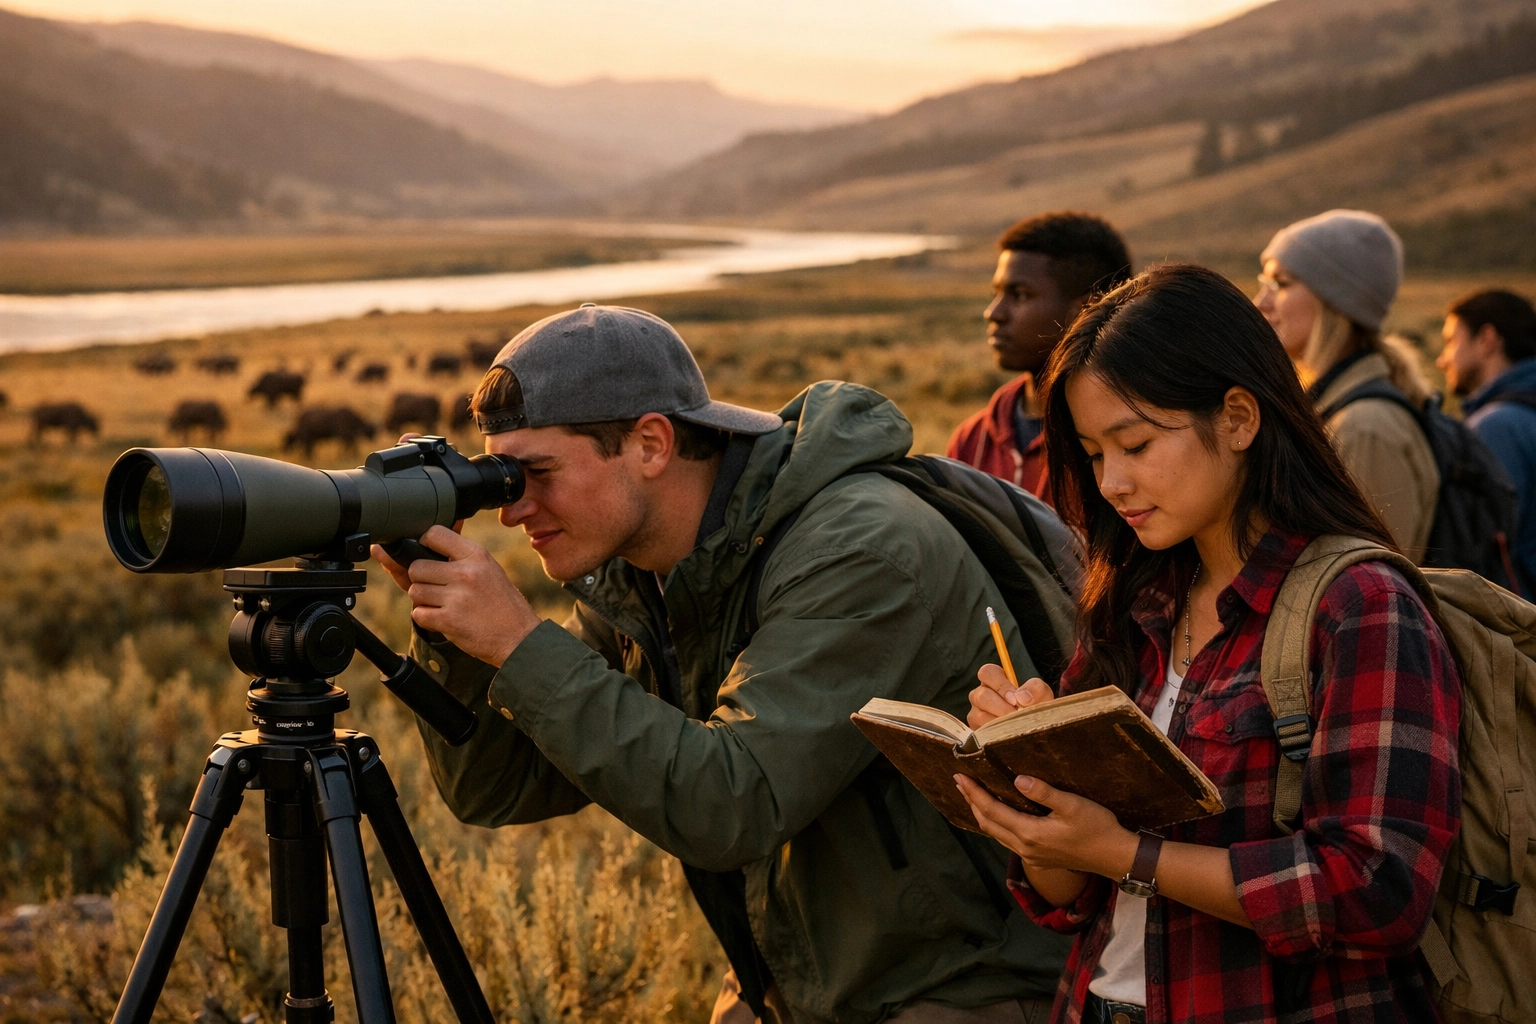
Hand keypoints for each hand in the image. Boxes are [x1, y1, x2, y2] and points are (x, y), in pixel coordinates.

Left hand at [370, 525, 540, 666]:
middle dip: (421, 579)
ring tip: (443, 604)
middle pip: (417, 567)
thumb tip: (423, 541)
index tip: (428, 554)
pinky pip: (418, 614)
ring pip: (415, 591)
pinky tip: (444, 619)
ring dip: (424, 600)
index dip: (424, 543)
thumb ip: (460, 556)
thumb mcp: (488, 568)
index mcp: (477, 555)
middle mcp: (466, 573)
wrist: (518, 636)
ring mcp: (457, 597)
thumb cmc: (501, 602)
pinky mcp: (449, 621)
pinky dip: (427, 618)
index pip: (434, 534)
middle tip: (437, 587)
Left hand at [954, 773, 1136, 879]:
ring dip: (982, 814)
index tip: (960, 776)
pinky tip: (997, 815)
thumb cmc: (1097, 828)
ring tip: (972, 796)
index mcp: (1030, 833)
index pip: (992, 810)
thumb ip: (1044, 792)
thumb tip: (1017, 779)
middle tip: (960, 782)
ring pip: (996, 834)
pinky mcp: (1038, 858)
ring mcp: (1031, 855)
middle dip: (972, 802)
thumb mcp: (1073, 805)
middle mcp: (1025, 848)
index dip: (974, 793)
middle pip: (988, 823)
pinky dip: (996, 824)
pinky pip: (1007, 840)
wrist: (1115, 857)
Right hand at [967, 664, 1052, 728]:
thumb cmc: (1035, 707)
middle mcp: (981, 696)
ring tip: (1016, 726)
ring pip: (978, 716)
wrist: (1037, 730)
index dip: (1000, 685)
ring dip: (999, 722)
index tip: (1016, 699)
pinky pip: (981, 733)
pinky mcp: (977, 733)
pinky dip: (996, 735)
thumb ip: (1036, 689)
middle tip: (1016, 715)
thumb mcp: (1041, 695)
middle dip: (1001, 707)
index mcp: (994, 681)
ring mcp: (976, 715)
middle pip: (981, 695)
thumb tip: (1022, 697)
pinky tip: (1009, 735)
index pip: (987, 673)